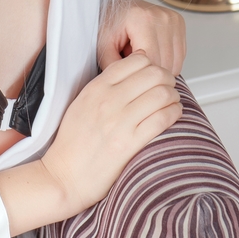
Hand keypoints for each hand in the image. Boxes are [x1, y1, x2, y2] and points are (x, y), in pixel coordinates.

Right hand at [41, 52, 181, 217]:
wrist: (64, 176)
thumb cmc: (72, 144)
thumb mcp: (81, 105)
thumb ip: (103, 88)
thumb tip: (131, 77)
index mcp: (95, 88)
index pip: (135, 61)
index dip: (151, 65)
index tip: (153, 76)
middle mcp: (108, 100)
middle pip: (154, 74)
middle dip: (167, 79)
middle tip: (167, 88)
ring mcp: (119, 121)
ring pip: (162, 94)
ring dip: (173, 97)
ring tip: (170, 103)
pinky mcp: (129, 143)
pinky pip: (163, 118)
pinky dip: (174, 113)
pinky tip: (172, 115)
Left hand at [98, 0, 185, 74]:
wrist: (115, 4)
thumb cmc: (108, 22)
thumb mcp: (103, 45)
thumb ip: (115, 67)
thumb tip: (128, 86)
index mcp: (143, 19)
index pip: (151, 61)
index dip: (139, 75)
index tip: (129, 76)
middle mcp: (162, 18)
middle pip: (165, 64)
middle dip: (148, 73)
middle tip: (132, 67)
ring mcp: (173, 20)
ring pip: (175, 63)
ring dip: (159, 68)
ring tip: (140, 59)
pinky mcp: (180, 24)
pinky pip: (179, 56)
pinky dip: (166, 61)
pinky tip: (150, 54)